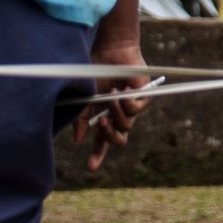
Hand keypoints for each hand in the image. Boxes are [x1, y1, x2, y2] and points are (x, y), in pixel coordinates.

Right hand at [74, 35, 149, 171]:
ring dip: (116, 112)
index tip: (90, 169)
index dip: (97, 155)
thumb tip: (78, 140)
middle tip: (102, 123)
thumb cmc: (96, 73)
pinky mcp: (143, 99)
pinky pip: (135, 110)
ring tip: (111, 96)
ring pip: (126, 125)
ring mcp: (131, 108)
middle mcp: (118, 115)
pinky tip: (121, 89)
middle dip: (109, 136)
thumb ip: (81, 119)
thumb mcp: (84, 98)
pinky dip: (125, 102)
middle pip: (119, 139)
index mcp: (103, 117)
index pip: (101, 141)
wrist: (110, 53)